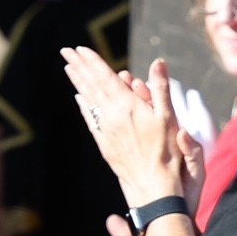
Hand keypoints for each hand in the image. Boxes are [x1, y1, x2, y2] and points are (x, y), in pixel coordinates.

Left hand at [62, 50, 187, 206]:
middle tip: (66, 50)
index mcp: (128, 107)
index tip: (80, 48)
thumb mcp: (170, 118)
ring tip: (69, 67)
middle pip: (92, 85)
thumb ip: (162, 89)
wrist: (153, 187)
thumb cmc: (168, 154)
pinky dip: (84, 106)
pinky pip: (91, 119)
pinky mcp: (104, 143)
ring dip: (78, 82)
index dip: (92, 62)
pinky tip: (79, 98)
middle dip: (79, 66)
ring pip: (89, 100)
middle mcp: (112, 116)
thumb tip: (158, 62)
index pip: (105, 77)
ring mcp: (106, 130)